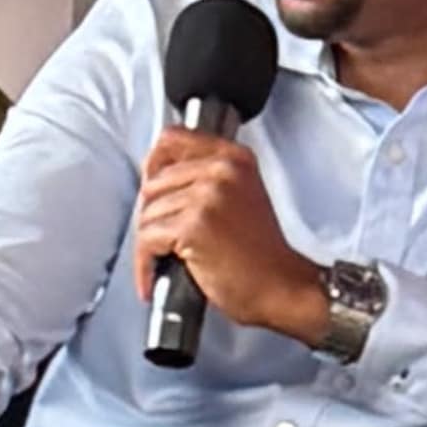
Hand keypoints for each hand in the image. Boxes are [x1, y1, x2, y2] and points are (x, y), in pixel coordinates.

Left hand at [133, 129, 326, 344]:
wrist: (282, 288)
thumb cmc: (262, 254)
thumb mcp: (243, 197)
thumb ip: (208, 178)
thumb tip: (158, 178)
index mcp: (234, 158)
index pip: (172, 138)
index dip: (154, 164)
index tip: (149, 184)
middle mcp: (221, 170)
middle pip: (153, 183)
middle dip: (151, 215)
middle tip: (161, 239)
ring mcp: (207, 196)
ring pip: (147, 214)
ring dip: (148, 244)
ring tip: (165, 260)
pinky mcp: (193, 226)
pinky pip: (146, 240)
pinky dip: (144, 264)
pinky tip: (153, 278)